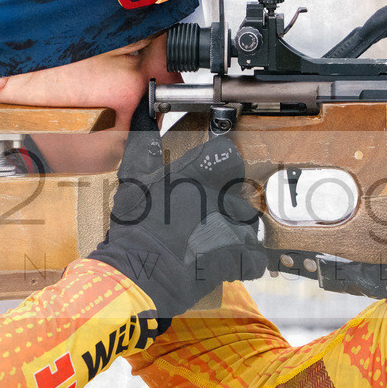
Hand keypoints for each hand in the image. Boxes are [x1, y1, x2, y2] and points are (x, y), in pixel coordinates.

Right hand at [88, 100, 266, 322]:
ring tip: (214, 251)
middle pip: (239, 199)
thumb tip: (143, 114)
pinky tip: (227, 267)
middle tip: (206, 230)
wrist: (138, 273)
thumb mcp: (132, 182)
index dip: (227, 168)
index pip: (228, 157)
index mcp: (193, 175)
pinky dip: (245, 265)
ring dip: (237, 239)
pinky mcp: (238, 255)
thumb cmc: (133, 229)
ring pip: (249, 228)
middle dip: (228, 214)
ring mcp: (230, 226)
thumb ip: (142, 149)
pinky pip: (254, 259)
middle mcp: (217, 196)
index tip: (219, 180)